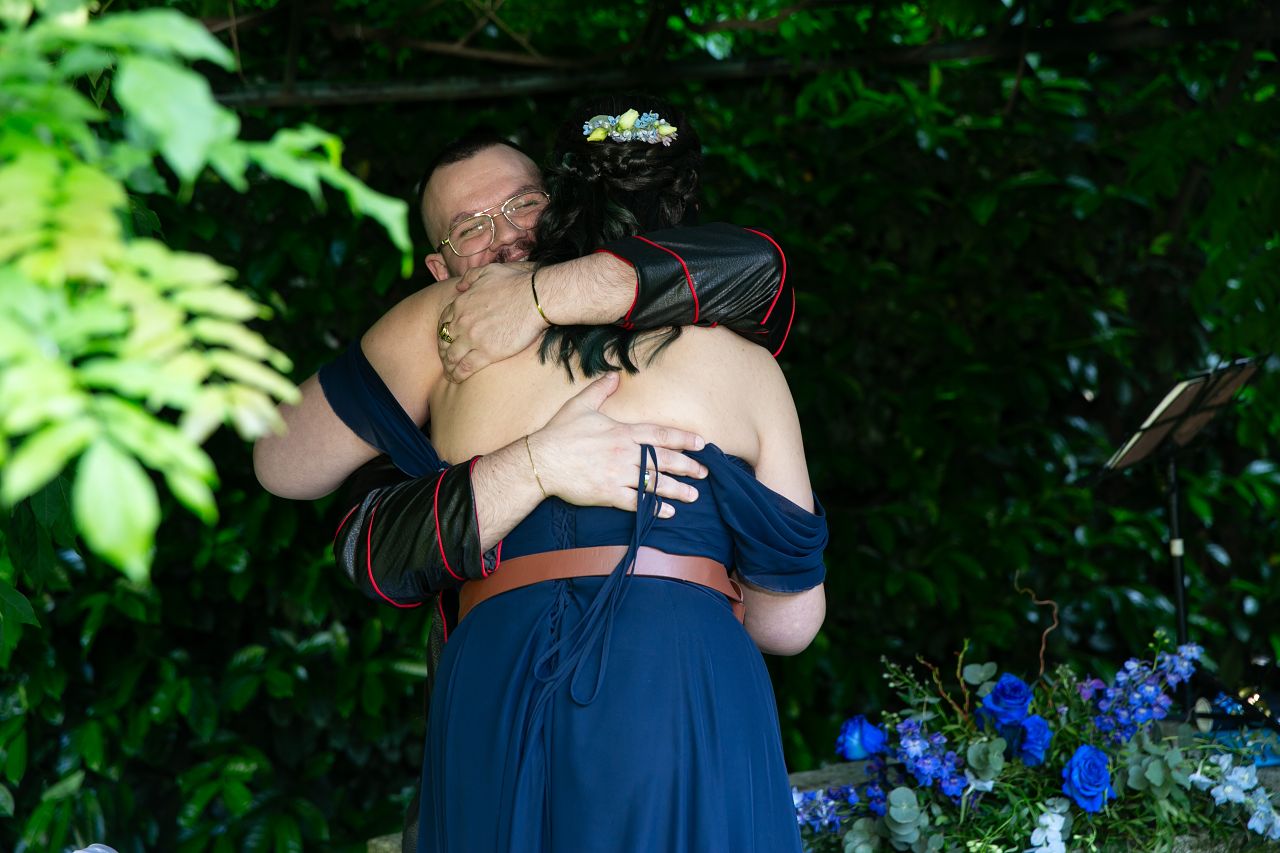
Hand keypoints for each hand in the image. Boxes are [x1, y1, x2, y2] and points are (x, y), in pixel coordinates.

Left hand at [437, 261, 544, 382]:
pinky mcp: (486, 353)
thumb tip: (459, 287)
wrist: (536, 298)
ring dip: (448, 366)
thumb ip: (470, 277)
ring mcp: (472, 338)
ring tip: (450, 373)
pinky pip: (465, 368)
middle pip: (444, 341)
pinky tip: (457, 379)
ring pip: (451, 357)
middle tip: (447, 359)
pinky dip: (457, 375)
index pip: (443, 321)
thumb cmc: (518, 282)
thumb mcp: (489, 271)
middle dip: (443, 351)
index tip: (447, 340)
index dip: (443, 332)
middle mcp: (462, 321)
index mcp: (461, 303)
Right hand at [526, 373, 707, 518]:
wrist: (541, 461)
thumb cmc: (560, 433)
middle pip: (663, 460)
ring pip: (654, 483)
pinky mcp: (608, 493)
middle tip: (705, 472)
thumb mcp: (580, 405)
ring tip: (693, 496)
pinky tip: (668, 512)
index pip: (660, 435)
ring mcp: (618, 474)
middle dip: (687, 466)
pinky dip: (654, 507)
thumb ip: (601, 390)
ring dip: (677, 490)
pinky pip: (637, 502)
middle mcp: (625, 453)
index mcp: (622, 432)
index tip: (701, 443)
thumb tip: (614, 375)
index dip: (683, 439)